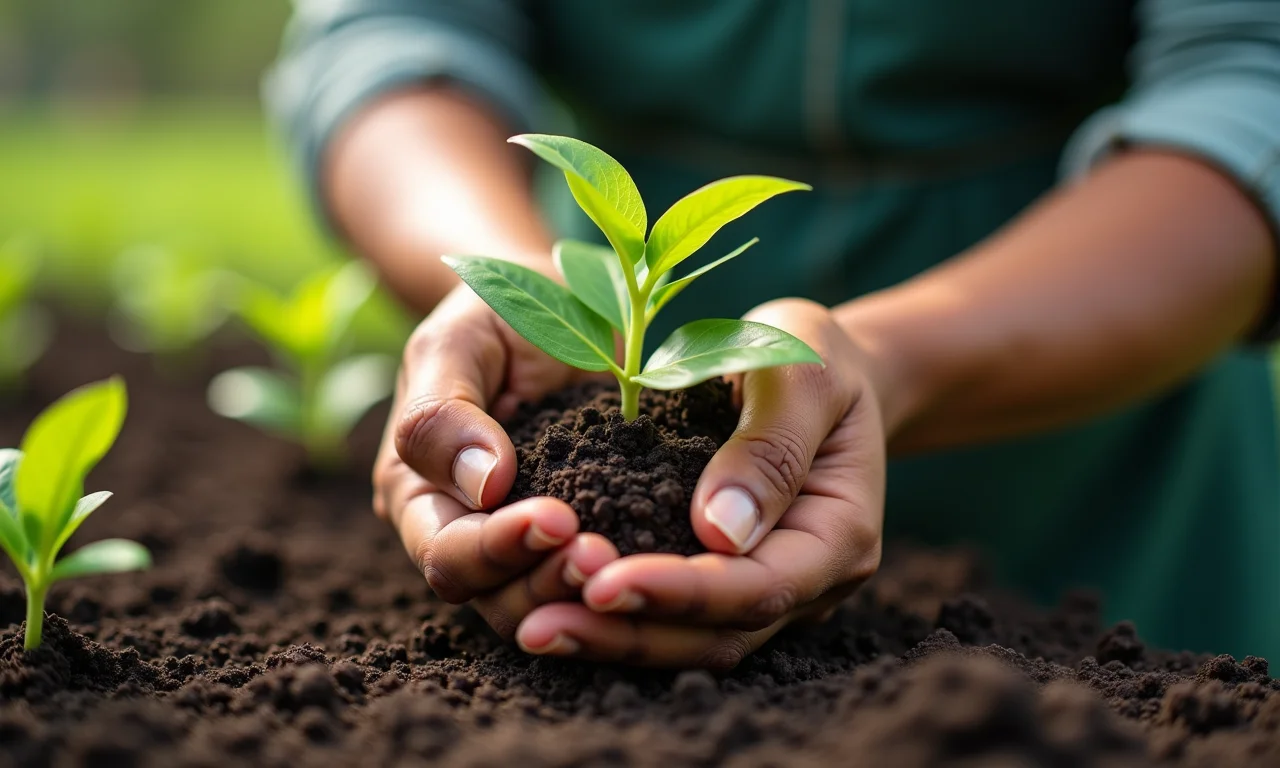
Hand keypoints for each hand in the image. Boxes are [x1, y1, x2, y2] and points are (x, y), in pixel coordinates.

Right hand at [373, 280, 619, 638]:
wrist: (556, 299)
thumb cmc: (492, 314)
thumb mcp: (456, 342)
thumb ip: (443, 411)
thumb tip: (482, 486)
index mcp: (417, 495)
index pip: (447, 554)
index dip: (497, 548)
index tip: (558, 518)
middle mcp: (466, 532)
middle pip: (495, 598)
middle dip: (547, 583)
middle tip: (602, 556)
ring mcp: (526, 541)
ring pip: (547, 604)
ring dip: (586, 593)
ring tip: (630, 565)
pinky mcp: (586, 531)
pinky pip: (597, 578)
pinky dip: (623, 582)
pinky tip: (660, 567)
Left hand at [513, 299, 884, 666]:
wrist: (821, 365)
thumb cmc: (813, 355)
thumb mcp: (800, 373)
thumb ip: (769, 446)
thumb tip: (720, 531)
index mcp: (837, 536)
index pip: (756, 588)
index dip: (679, 593)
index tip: (602, 583)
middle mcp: (808, 581)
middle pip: (716, 635)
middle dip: (627, 634)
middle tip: (537, 628)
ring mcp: (769, 588)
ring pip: (689, 640)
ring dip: (610, 638)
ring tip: (533, 628)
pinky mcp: (726, 578)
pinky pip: (671, 615)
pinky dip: (613, 616)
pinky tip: (550, 602)